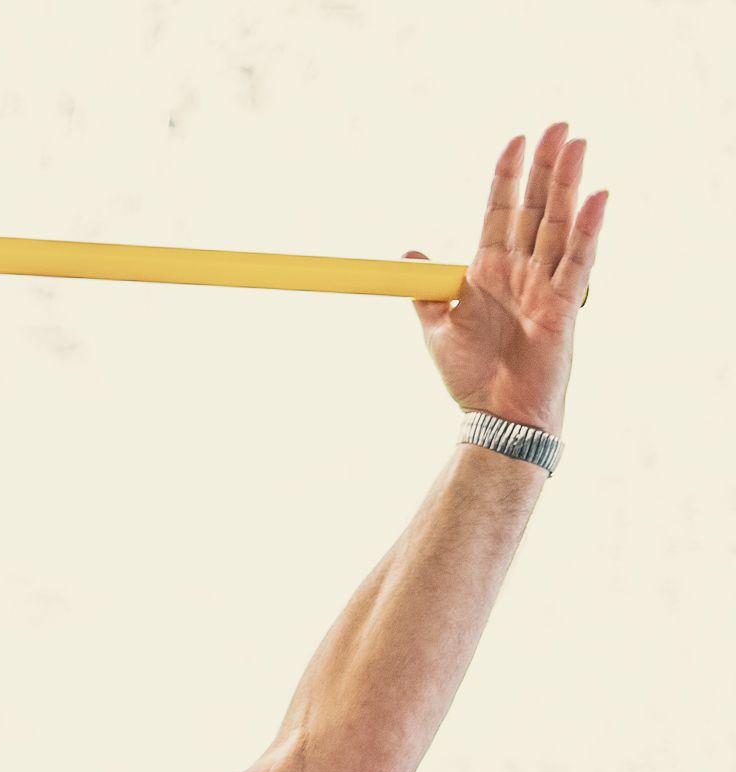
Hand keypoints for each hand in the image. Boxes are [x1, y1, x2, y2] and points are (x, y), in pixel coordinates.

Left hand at [402, 122, 608, 438]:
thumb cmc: (469, 375)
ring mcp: (544, 285)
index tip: (514, 140)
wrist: (493, 413)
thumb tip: (408, 254)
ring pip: (558, 224)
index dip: (506, 176)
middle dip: (545, 166)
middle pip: (534, 207)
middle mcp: (519, 271)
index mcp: (487, 272)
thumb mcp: (436, 327)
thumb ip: (424, 290)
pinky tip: (597, 197)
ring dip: (568, 183)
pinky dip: (587, 230)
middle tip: (559, 125)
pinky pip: (577, 261)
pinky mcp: (564, 305)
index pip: (499, 211)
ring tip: (577, 143)